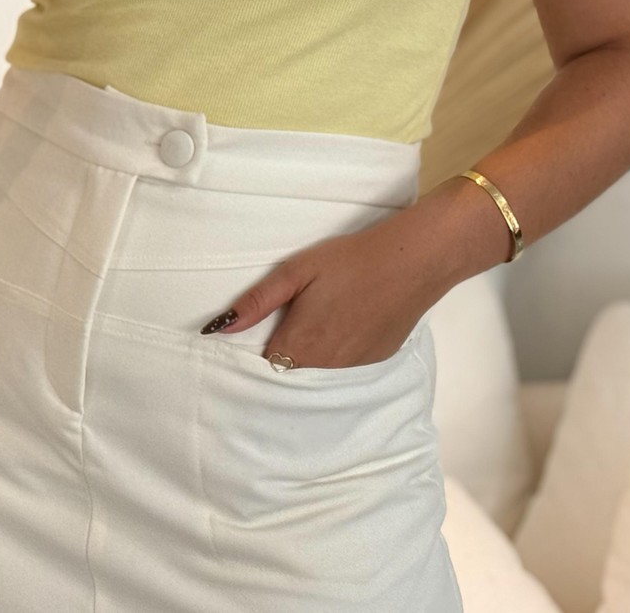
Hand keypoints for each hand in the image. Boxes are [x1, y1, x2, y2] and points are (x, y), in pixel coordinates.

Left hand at [199, 212, 436, 369]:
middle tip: (298, 312)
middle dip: (288, 347)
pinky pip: (345, 363)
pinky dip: (341, 349)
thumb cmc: (349, 261)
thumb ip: (257, 302)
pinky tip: (350, 320)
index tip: (269, 322)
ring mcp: (353, 367)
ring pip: (319, 369)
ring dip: (314, 350)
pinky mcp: (376, 360)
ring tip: (325, 313)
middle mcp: (324, 366)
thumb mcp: (296, 271)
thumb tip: (218, 328)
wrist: (411, 261)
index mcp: (300, 345)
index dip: (264, 342)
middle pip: (292, 368)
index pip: (266, 362)